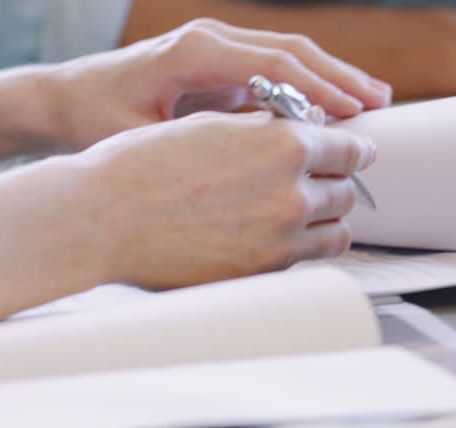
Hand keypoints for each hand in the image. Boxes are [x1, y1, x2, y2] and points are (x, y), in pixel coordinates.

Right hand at [0, 108, 376, 312]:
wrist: (101, 218)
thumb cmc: (143, 166)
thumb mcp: (213, 125)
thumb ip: (265, 130)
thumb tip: (301, 134)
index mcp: (282, 143)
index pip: (348, 145)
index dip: (352, 147)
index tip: (354, 151)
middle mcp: (291, 191)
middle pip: (346, 190)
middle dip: (333, 184)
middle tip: (317, 182)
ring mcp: (280, 238)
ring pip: (336, 231)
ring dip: (323, 221)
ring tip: (301, 216)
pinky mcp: (262, 274)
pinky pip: (305, 260)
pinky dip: (299, 249)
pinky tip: (276, 239)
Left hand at [39, 18, 391, 149]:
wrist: (65, 100)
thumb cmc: (93, 121)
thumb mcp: (134, 139)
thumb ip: (187, 144)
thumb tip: (242, 158)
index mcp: (192, 51)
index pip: (271, 63)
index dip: (317, 88)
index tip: (351, 112)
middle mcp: (209, 40)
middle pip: (291, 49)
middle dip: (339, 76)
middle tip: (380, 104)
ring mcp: (217, 50)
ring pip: (289, 55)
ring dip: (332, 78)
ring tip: (373, 103)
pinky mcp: (221, 67)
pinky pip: (276, 71)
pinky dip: (309, 87)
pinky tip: (336, 110)